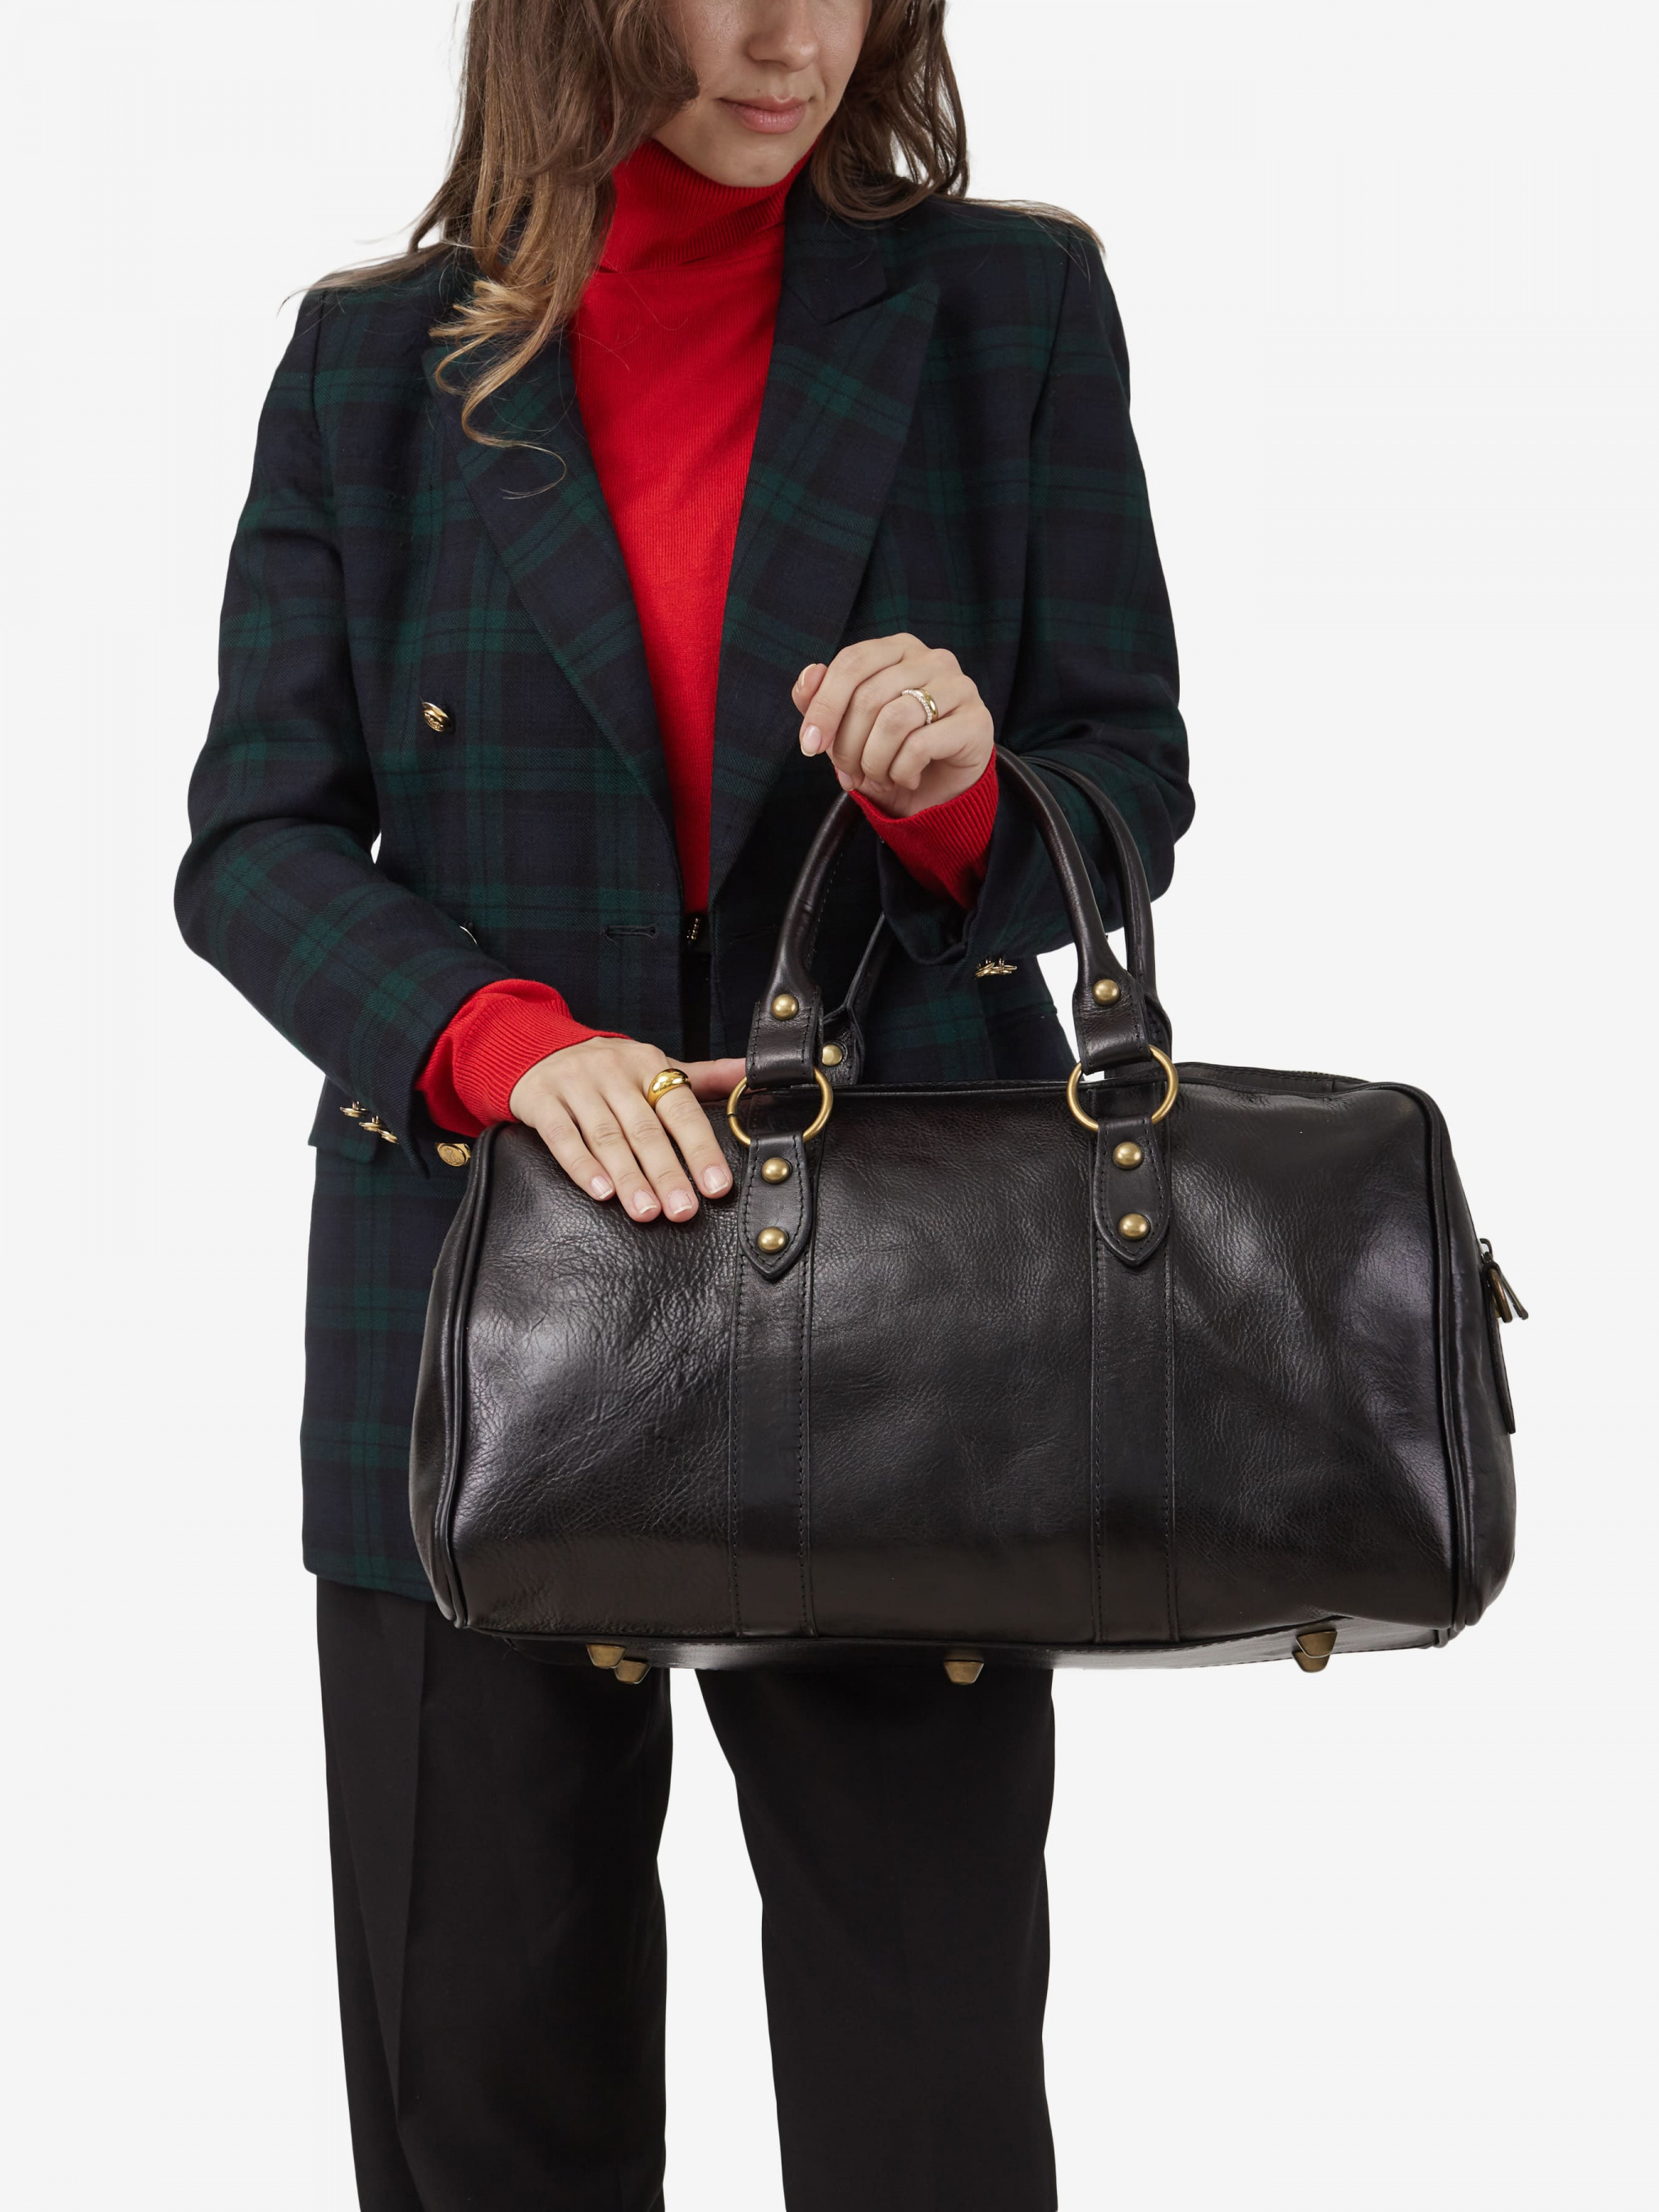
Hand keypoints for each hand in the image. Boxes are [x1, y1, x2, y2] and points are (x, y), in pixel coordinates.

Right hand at [509, 1037, 745, 1223]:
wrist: (536, 1049)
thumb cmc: (608, 1070)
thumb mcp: (653, 1066)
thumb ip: (703, 1076)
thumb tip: (750, 1074)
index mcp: (649, 1065)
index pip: (681, 1110)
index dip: (701, 1149)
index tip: (716, 1186)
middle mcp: (614, 1072)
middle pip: (645, 1129)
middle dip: (667, 1173)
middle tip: (683, 1211)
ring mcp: (575, 1084)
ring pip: (606, 1136)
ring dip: (629, 1177)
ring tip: (647, 1212)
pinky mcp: (540, 1100)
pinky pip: (561, 1136)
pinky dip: (581, 1166)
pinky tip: (601, 1193)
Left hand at [792, 634, 994, 816]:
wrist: (939, 792)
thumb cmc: (890, 752)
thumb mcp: (846, 730)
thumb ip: (821, 700)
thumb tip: (810, 674)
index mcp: (898, 649)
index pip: (851, 663)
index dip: (824, 706)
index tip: (810, 746)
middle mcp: (932, 658)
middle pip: (869, 696)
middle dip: (848, 746)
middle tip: (849, 775)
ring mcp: (959, 686)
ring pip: (894, 720)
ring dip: (875, 762)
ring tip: (878, 778)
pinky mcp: (976, 720)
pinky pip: (921, 745)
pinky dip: (902, 771)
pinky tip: (907, 778)